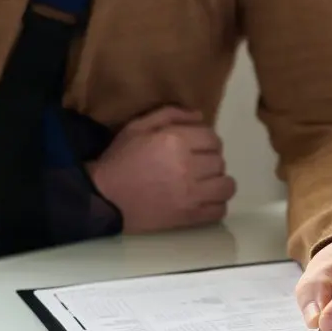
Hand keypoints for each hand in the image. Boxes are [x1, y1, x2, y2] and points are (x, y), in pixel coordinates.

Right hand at [88, 106, 235, 233]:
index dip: (207, 141)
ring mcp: (191, 194)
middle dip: (210, 161)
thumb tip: (200, 116)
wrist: (104, 197)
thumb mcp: (138, 126)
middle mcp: (188, 166)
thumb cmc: (120, 159)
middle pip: (220, 161)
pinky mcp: (190, 216)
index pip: (213, 138)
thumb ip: (171, 115)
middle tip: (196, 166)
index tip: (197, 147)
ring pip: (227, 186)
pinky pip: (220, 210)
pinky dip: (216, 205)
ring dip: (218, 183)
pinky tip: (204, 201)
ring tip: (205, 184)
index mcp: (176, 141)